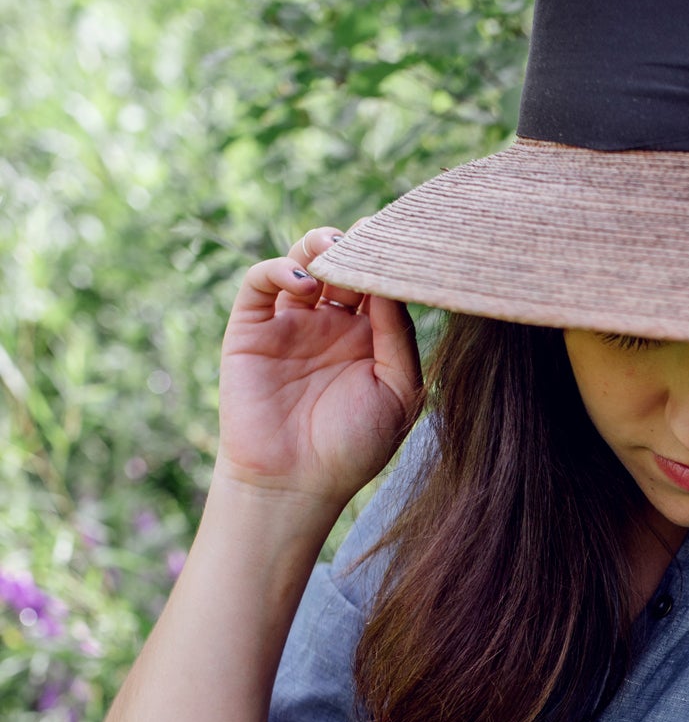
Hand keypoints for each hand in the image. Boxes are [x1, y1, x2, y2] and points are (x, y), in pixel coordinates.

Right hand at [216, 234, 422, 510]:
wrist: (295, 485)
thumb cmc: (353, 447)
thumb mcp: (398, 392)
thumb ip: (399, 338)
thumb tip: (392, 283)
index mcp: (370, 337)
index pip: (380, 282)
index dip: (389, 259)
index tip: (405, 241)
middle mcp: (331, 324)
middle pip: (344, 263)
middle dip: (356, 244)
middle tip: (369, 236)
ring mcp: (290, 324)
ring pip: (302, 261)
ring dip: (317, 244)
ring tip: (334, 248)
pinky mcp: (252, 329)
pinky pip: (261, 283)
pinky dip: (279, 270)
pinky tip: (306, 283)